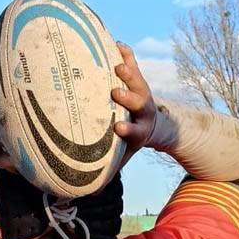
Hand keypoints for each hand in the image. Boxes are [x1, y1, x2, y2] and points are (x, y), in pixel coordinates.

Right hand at [110, 42, 159, 164]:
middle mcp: (144, 111)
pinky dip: (126, 54)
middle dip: (130, 98)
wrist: (153, 125)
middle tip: (116, 93)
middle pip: (140, 103)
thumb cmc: (128, 144)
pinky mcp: (138, 78)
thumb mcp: (122, 158)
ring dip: (130, 74)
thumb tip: (84, 195)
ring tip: (117, 65)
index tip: (118, 129)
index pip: (135, 132)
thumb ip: (107, 172)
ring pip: (139, 82)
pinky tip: (115, 43)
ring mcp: (142, 93)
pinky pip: (133, 63)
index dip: (128, 130)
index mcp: (140, 132)